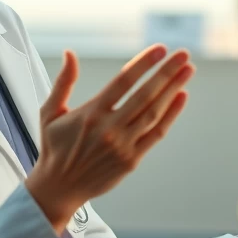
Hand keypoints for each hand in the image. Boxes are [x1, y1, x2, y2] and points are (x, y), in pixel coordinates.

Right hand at [27, 46, 193, 231]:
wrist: (59, 188)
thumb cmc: (54, 147)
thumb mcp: (50, 112)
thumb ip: (63, 82)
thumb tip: (70, 53)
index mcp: (91, 113)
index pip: (123, 82)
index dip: (144, 64)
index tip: (161, 49)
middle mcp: (109, 128)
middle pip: (144, 95)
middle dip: (166, 72)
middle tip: (183, 55)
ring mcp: (122, 145)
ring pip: (154, 112)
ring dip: (173, 89)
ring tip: (188, 70)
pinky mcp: (131, 160)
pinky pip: (156, 133)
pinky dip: (171, 115)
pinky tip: (181, 96)